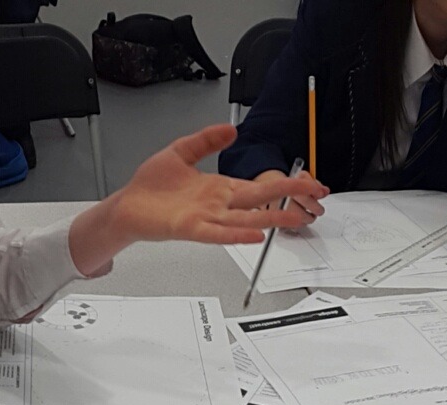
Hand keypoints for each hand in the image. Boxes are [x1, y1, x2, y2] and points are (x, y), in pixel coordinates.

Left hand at [68, 125, 327, 274]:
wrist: (128, 205)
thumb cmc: (151, 187)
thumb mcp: (182, 152)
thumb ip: (207, 140)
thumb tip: (231, 130)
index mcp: (220, 189)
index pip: (260, 186)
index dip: (286, 183)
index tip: (310, 181)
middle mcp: (218, 206)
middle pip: (262, 200)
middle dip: (291, 197)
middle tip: (318, 195)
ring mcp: (207, 218)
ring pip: (248, 218)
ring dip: (273, 219)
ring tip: (297, 218)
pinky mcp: (191, 228)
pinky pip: (219, 232)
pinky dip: (238, 232)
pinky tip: (256, 232)